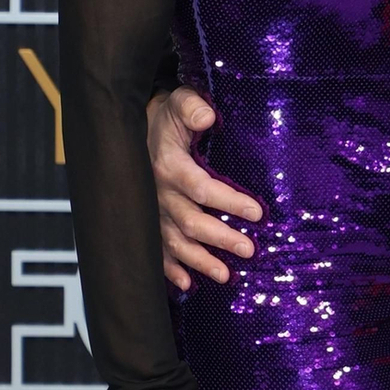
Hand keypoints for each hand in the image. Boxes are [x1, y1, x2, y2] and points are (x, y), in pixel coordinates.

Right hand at [146, 87, 261, 291]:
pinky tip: (188, 285)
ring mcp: (151, 213)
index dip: (228, 202)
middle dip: (221, 238)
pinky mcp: (147, 224)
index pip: (201, 188)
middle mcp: (157, 194)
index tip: (257, 213)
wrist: (132, 131)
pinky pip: (157, 252)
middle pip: (191, 222)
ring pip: (176, 242)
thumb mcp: (177, 104)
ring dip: (200, 261)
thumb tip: (207, 117)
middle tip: (249, 250)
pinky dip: (170, 271)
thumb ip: (192, 108)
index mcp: (168, 166)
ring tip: (226, 276)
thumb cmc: (163, 119)